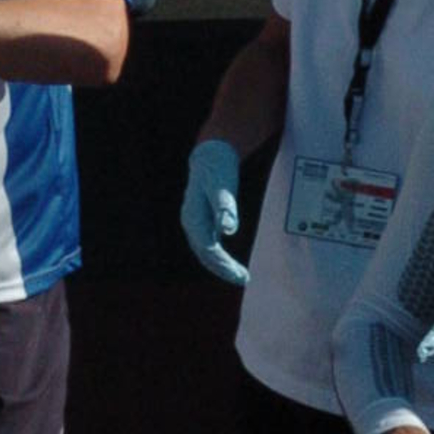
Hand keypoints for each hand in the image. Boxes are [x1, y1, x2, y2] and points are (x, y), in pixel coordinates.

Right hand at [181, 137, 247, 285]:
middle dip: (222, 269)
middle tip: (243, 278)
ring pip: (204, 252)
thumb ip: (225, 206)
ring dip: (220, 266)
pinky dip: (218, 257)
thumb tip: (228, 229)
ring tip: (240, 275)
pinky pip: (207, 246)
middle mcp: (190, 222)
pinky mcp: (200, 222)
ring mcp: (193, 222)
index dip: (223, 264)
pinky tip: (229, 263)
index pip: (207, 248)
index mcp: (192, 216)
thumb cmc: (218, 169)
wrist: (210, 154)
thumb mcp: (222, 184)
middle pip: (204, 253)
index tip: (240, 275)